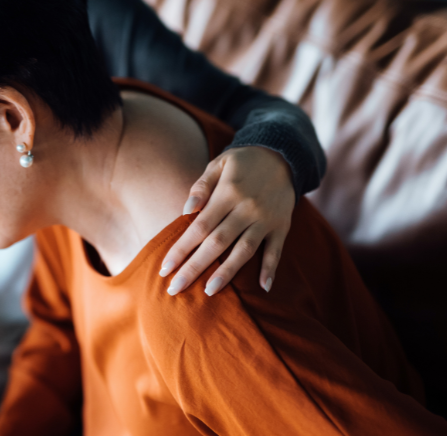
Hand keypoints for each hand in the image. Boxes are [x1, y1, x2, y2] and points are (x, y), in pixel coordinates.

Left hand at [160, 146, 294, 295]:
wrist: (282, 153)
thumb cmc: (241, 162)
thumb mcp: (218, 164)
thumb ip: (201, 187)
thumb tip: (185, 211)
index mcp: (228, 193)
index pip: (200, 227)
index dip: (181, 249)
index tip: (164, 268)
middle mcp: (247, 208)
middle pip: (217, 243)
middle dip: (194, 268)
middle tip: (175, 289)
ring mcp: (266, 219)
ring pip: (245, 250)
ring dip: (227, 273)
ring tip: (208, 292)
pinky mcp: (282, 225)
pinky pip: (276, 250)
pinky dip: (270, 269)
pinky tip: (263, 288)